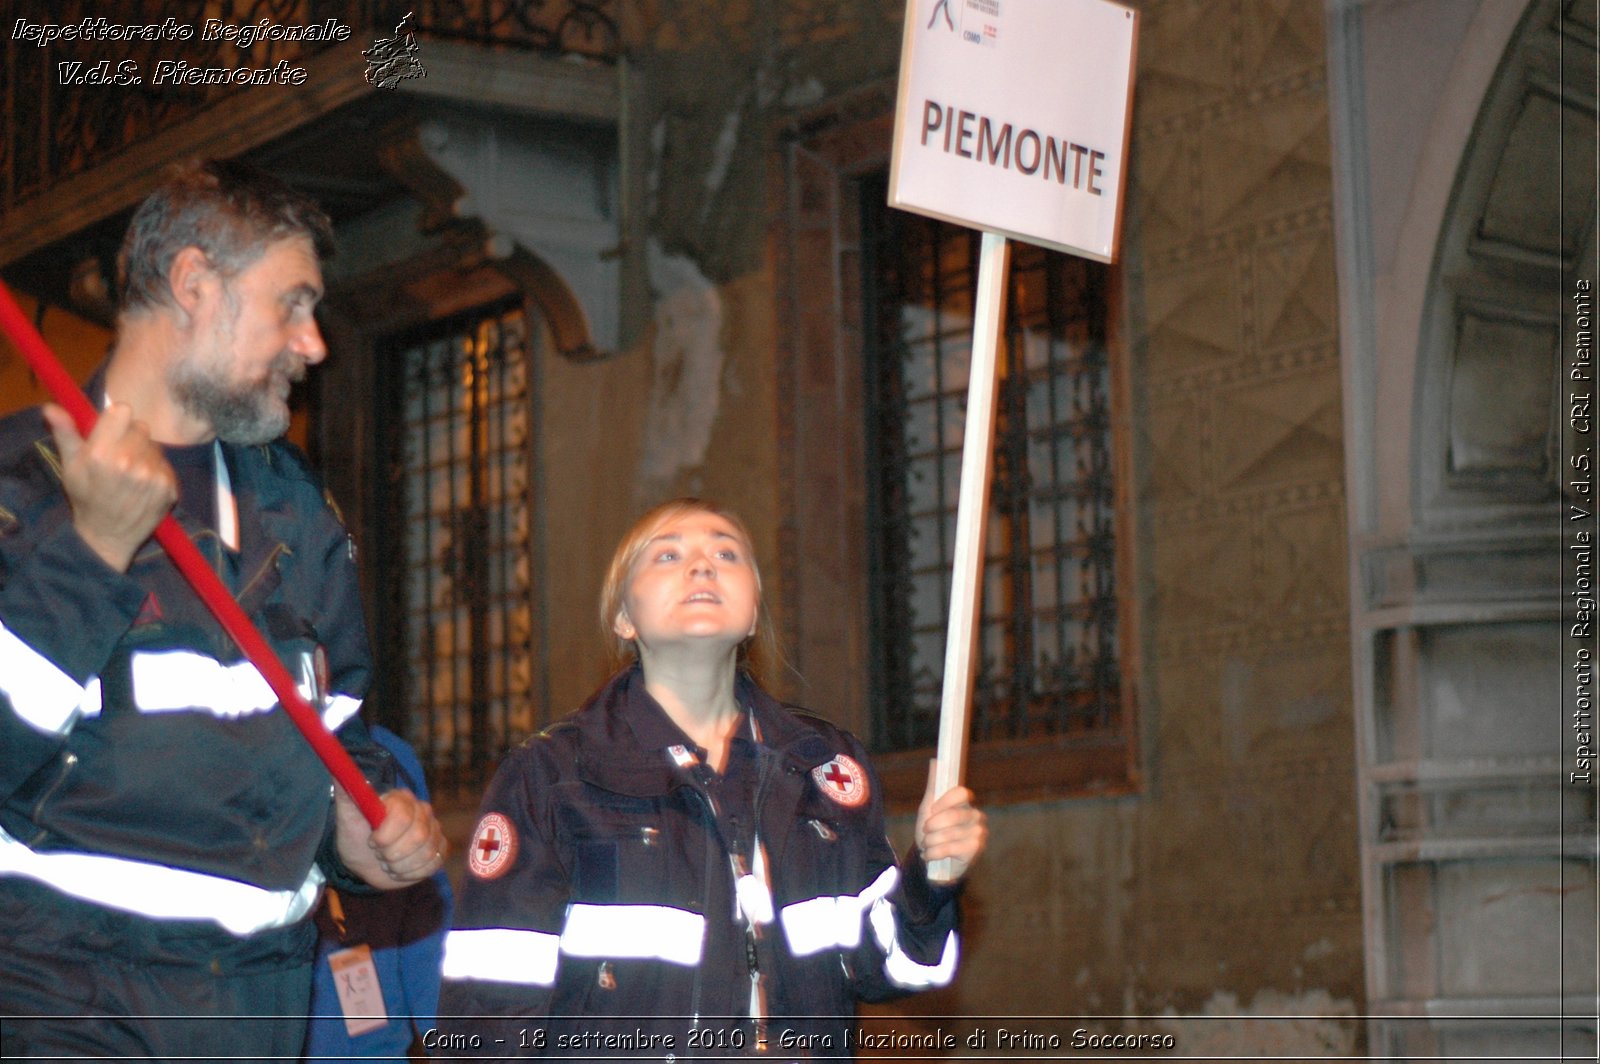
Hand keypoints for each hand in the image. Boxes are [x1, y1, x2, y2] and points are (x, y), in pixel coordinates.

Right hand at [43, 402, 175, 571]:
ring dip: (144, 455)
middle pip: (141, 427)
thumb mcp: (70, 466)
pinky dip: (156, 472)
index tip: (111, 432)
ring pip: (154, 446)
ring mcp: (152, 475)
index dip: (117, 420)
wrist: (108, 536)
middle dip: (130, 438)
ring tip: (130, 474)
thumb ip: (65, 433)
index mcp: (102, 453)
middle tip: (119, 457)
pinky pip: (166, 465)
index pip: (123, 411)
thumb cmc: (86, 497)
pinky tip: (143, 485)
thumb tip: (51, 407)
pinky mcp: (169, 487)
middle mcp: (129, 462)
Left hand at [334, 784, 446, 889]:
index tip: (372, 841)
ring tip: (388, 861)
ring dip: (400, 865)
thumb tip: (338, 769)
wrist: (364, 861)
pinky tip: (400, 868)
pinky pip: (434, 864)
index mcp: (401, 799)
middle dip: (392, 853)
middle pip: (418, 837)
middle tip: (379, 853)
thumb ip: (346, 792)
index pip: (403, 816)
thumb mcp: (346, 815)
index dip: (385, 835)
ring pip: (427, 853)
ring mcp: (434, 830)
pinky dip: (412, 873)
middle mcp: (422, 811)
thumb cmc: (355, 836)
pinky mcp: (439, 849)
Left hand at [914, 760, 986, 884]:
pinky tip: (931, 855)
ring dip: (930, 842)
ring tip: (928, 845)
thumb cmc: (933, 832)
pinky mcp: (975, 849)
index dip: (944, 802)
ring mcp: (978, 833)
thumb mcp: (928, 808)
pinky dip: (934, 853)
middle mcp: (976, 815)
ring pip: (948, 833)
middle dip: (931, 826)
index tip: (931, 811)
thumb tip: (935, 761)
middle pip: (952, 815)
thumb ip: (933, 786)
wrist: (934, 862)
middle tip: (925, 833)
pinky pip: (949, 848)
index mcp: (965, 803)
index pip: (962, 793)